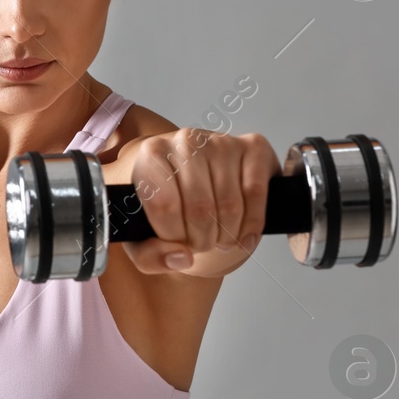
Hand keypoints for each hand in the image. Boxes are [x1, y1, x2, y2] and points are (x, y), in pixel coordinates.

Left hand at [123, 129, 281, 275]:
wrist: (197, 181)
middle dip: (202, 240)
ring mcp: (221, 142)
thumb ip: (148, 255)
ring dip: (227, 235)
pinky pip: (256, 193)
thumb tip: (181, 257)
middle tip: (200, 245)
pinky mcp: (253, 147)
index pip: (163, 204)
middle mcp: (185, 141)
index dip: (173, 236)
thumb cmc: (167, 206)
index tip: (177, 243)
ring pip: (229, 204)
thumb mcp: (142, 236)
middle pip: (199, 208)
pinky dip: (252, 224)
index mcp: (151, 154)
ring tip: (218, 239)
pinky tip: (243, 237)